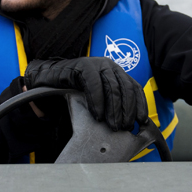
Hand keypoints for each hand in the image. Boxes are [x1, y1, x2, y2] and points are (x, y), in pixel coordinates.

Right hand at [23, 58, 147, 130]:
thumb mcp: (98, 96)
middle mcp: (109, 65)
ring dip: (114, 109)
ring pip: (112, 87)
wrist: (50, 78)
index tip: (141, 120)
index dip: (140, 104)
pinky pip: (94, 84)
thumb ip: (111, 103)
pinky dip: (97, 101)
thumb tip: (126, 121)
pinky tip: (97, 115)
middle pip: (125, 88)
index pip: (134, 87)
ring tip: (112, 124)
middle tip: (123, 127)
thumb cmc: (75, 90)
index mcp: (116, 72)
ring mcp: (96, 64)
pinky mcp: (83, 66)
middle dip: (126, 110)